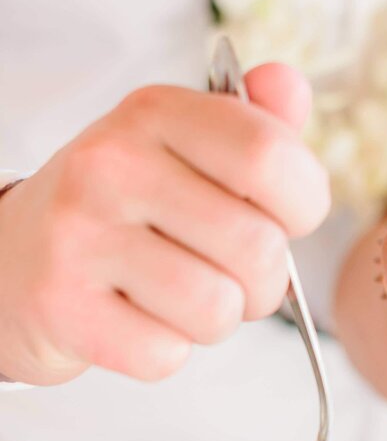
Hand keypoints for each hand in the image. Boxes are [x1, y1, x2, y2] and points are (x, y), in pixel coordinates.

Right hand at [0, 65, 329, 384]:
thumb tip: (290, 86)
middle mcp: (112, 163)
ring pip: (216, 308)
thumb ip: (251, 123)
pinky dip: (166, 352)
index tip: (282, 218)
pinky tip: (137, 320)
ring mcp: (80, 234)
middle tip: (227, 274)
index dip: (303, 206)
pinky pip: (166, 354)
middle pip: (257, 247)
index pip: (271, 157)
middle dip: (263, 281)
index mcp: (156, 112)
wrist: (11, 260)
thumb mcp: (182, 149)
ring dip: (216, 321)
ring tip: (181, 298)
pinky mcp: (62, 306)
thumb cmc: (122, 209)